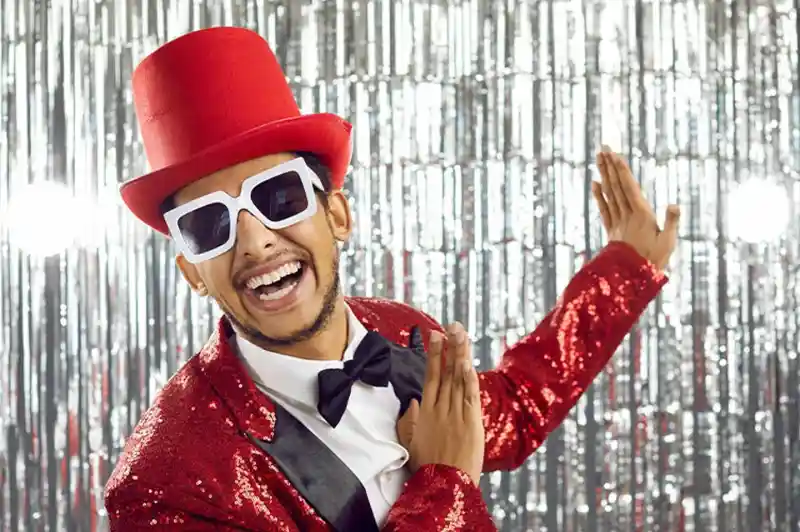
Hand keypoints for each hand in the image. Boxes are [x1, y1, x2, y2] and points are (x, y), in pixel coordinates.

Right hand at [396, 323, 483, 484]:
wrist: (445, 484)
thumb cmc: (427, 467)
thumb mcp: (411, 442)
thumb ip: (410, 420)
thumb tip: (412, 402)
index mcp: (426, 412)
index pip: (430, 376)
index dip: (434, 355)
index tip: (435, 336)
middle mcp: (441, 408)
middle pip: (445, 372)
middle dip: (449, 347)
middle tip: (452, 326)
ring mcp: (456, 414)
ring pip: (458, 379)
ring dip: (460, 355)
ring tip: (461, 334)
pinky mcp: (471, 422)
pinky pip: (470, 395)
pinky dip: (469, 377)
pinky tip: (468, 362)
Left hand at [591, 146, 679, 269]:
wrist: (631, 277)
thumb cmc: (654, 260)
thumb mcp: (668, 242)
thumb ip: (671, 221)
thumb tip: (673, 204)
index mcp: (641, 214)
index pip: (629, 187)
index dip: (621, 170)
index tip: (614, 154)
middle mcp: (626, 214)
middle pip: (616, 185)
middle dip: (610, 165)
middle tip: (603, 147)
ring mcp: (618, 221)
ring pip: (609, 193)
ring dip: (604, 174)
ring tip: (599, 158)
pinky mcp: (612, 228)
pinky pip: (604, 208)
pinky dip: (599, 195)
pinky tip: (595, 183)